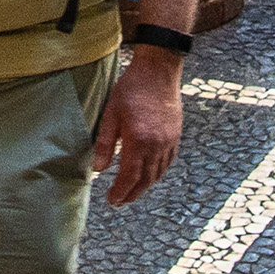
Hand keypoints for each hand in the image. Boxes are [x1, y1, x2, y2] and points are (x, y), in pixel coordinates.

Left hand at [94, 50, 183, 206]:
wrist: (159, 71)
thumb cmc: (131, 89)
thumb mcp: (110, 113)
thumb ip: (105, 143)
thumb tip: (98, 169)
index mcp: (139, 141)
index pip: (129, 177)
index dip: (120, 192)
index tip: (111, 200)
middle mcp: (157, 145)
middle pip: (145, 180)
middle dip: (132, 194)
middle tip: (119, 202)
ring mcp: (169, 141)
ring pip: (158, 173)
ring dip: (145, 186)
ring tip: (132, 191)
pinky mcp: (176, 135)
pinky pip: (168, 162)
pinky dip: (158, 173)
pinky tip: (150, 174)